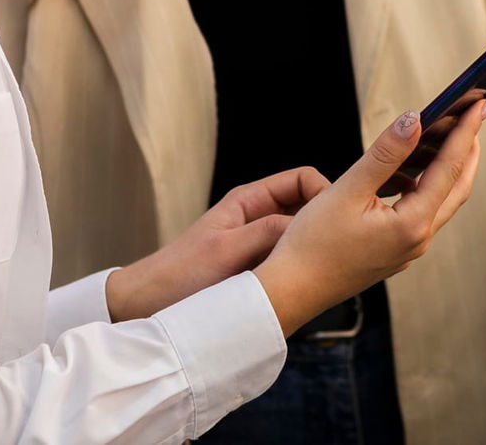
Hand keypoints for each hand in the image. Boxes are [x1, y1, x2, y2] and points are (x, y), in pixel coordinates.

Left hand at [106, 166, 328, 321]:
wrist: (146, 306)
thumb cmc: (179, 276)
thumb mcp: (228, 251)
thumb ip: (268, 232)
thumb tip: (313, 222)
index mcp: (249, 200)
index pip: (302, 180)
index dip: (324, 193)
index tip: (337, 219)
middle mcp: (257, 217)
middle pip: (306, 207)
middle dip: (323, 221)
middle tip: (339, 246)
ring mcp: (258, 243)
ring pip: (300, 236)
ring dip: (311, 247)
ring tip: (324, 266)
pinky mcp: (257, 268)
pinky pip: (287, 259)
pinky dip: (299, 266)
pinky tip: (306, 283)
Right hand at [253, 101, 485, 335]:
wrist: (291, 291)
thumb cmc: (312, 246)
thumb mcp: (347, 190)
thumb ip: (384, 154)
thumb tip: (414, 121)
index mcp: (411, 225)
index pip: (449, 169)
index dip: (465, 133)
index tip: (479, 105)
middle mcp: (417, 240)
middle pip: (457, 188)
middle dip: (468, 150)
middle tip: (474, 117)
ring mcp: (407, 250)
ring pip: (440, 202)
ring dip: (447, 169)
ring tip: (444, 138)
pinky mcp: (394, 252)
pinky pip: (421, 214)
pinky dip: (424, 188)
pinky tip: (407, 174)